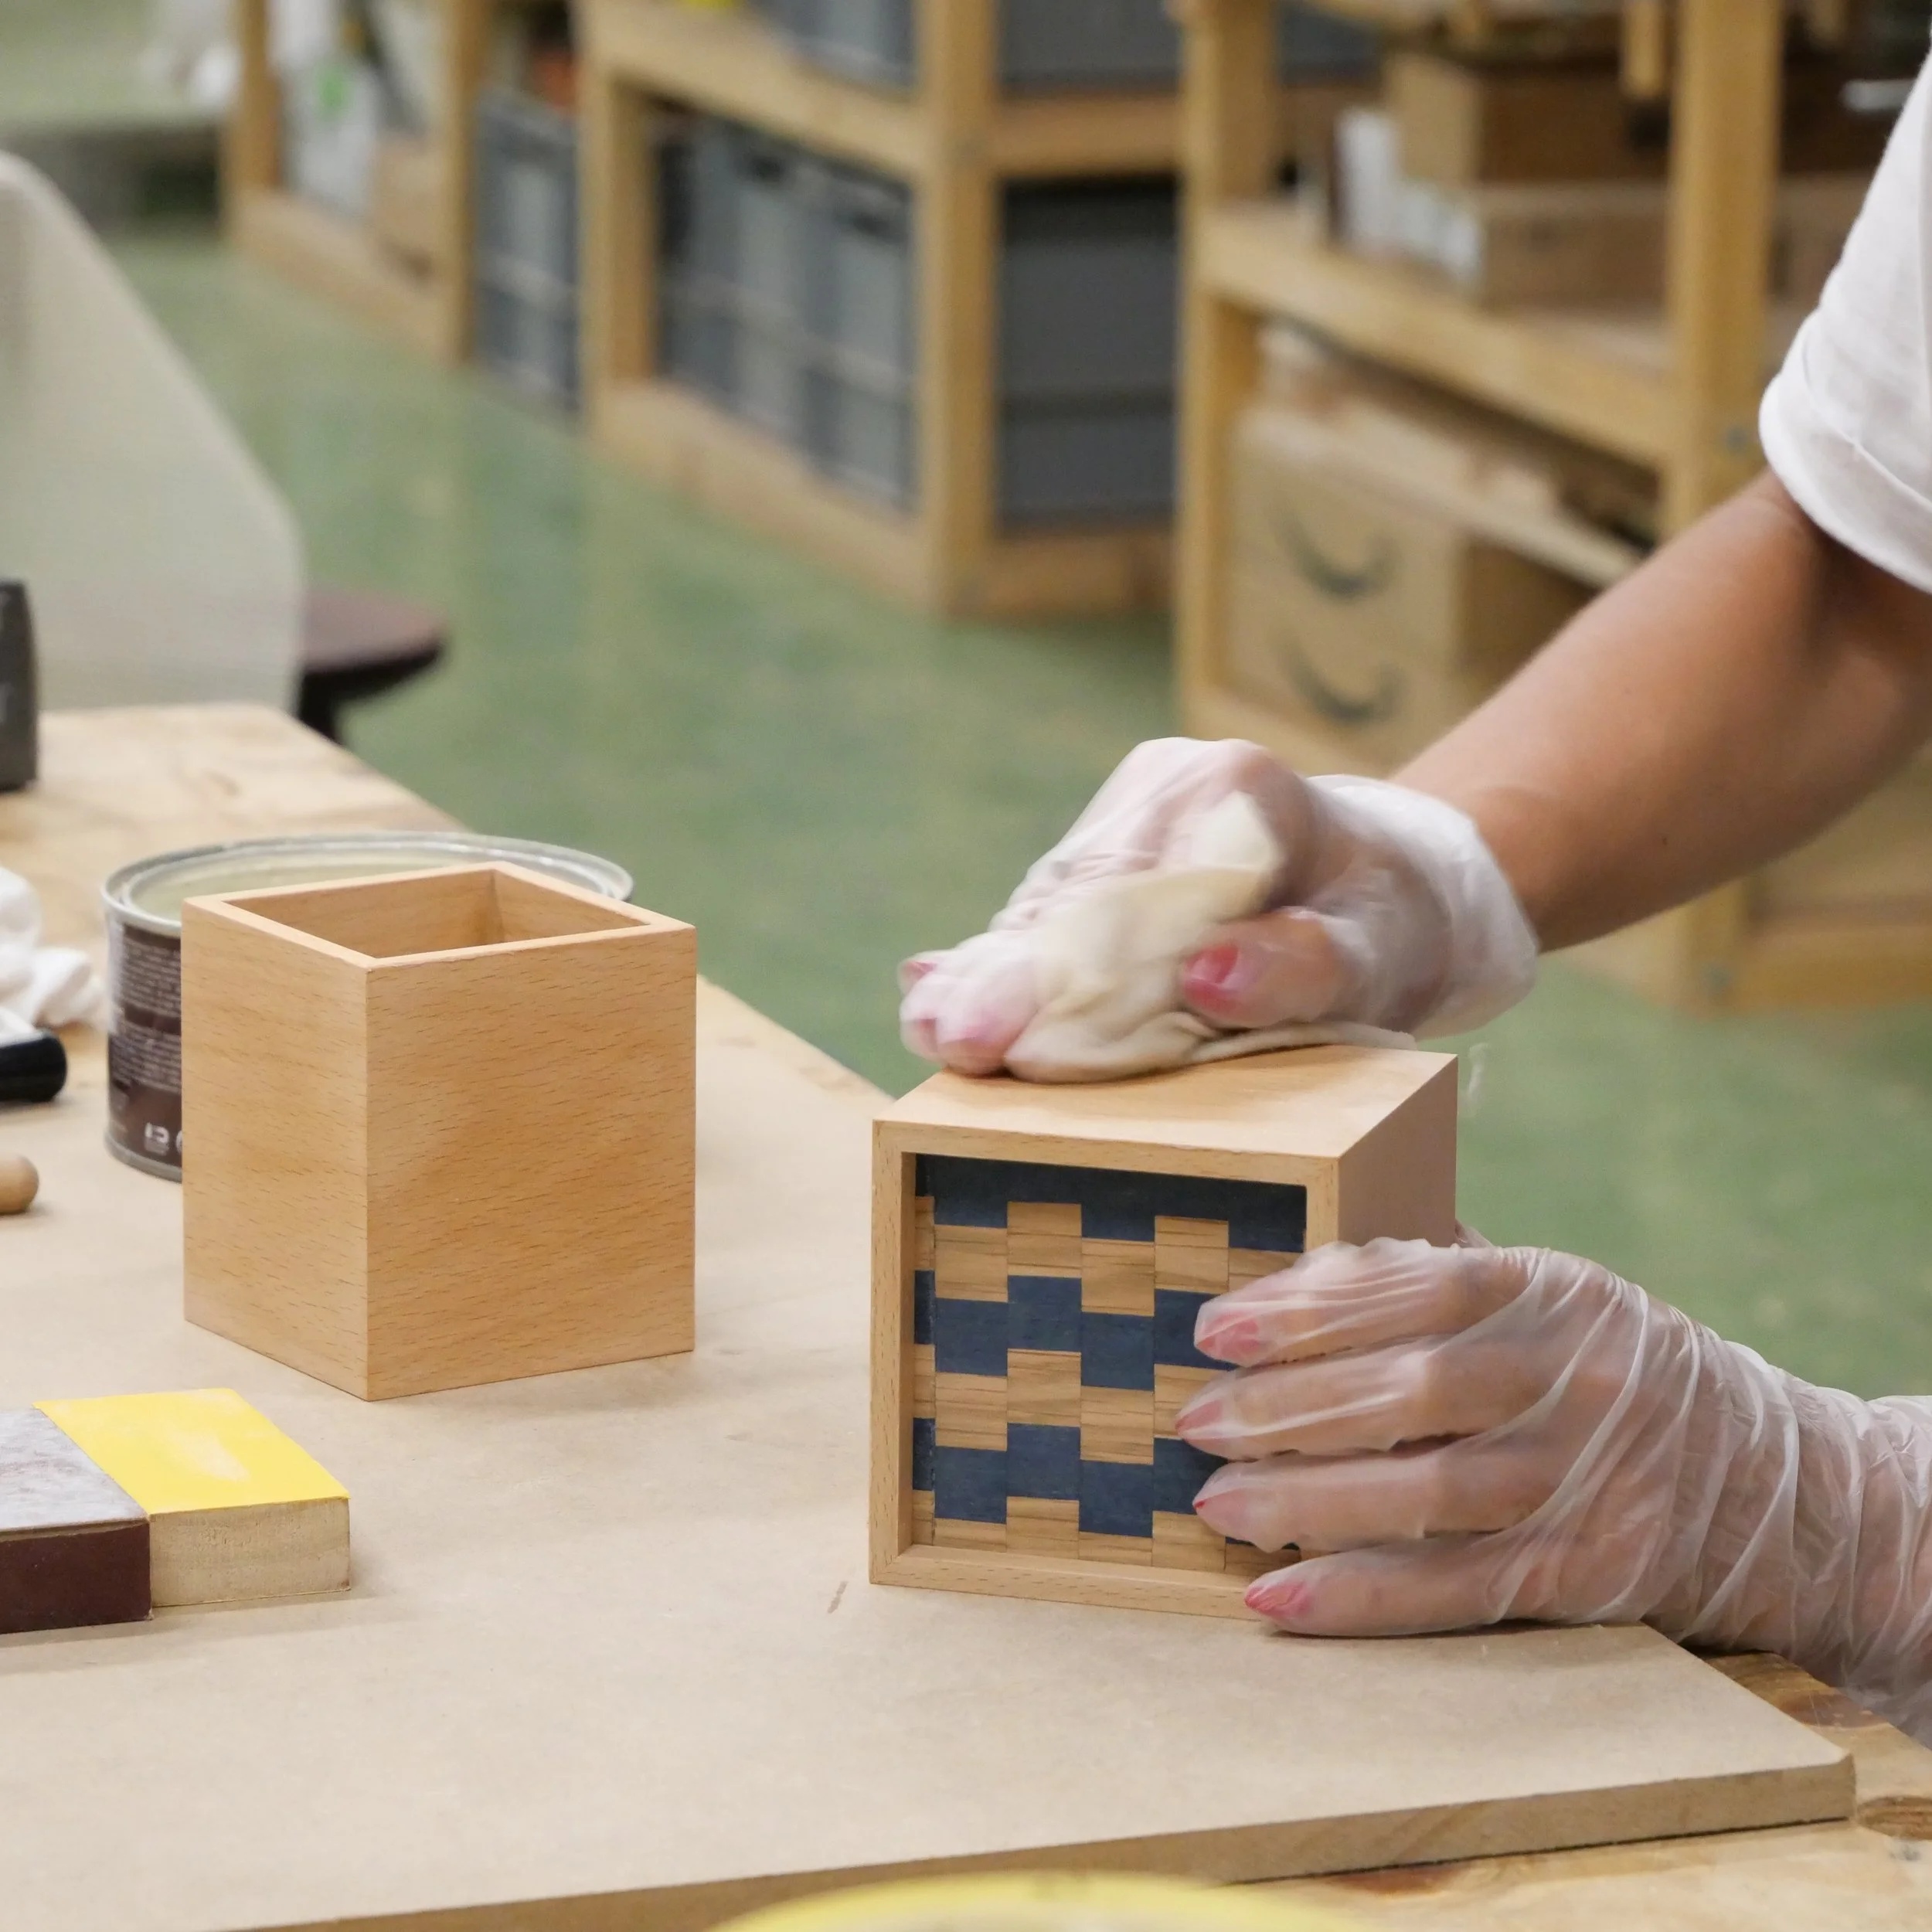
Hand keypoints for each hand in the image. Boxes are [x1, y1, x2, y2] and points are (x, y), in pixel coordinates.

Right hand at [899, 738, 1534, 1078]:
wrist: (1412, 880)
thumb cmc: (1402, 923)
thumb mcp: (1386, 952)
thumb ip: (1306, 964)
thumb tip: (1206, 981)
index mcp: (1234, 789)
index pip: (1129, 898)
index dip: (1056, 973)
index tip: (988, 1031)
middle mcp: (1170, 784)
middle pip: (1073, 898)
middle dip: (1006, 977)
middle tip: (940, 1038)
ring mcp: (1135, 811)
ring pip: (1052, 905)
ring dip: (996, 976)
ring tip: (932, 1028)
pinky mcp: (1117, 847)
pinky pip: (1056, 912)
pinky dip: (1013, 961)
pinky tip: (939, 991)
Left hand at [1176, 1239, 1931, 1741]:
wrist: (1766, 1483)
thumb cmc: (1605, 1369)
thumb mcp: (1544, 1297)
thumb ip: (1432, 1278)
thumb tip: (1289, 1277)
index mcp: (1553, 1289)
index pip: (1416, 1289)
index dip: (1308, 1309)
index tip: (1215, 1328)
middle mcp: (1575, 1378)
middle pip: (1412, 1392)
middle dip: (1287, 1407)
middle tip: (1194, 1420)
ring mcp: (1587, 1479)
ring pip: (1427, 1495)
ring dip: (1307, 1502)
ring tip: (1215, 1502)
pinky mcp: (1589, 1570)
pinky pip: (1458, 1588)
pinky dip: (1361, 1597)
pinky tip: (1278, 1596)